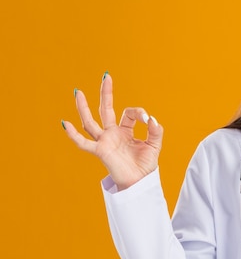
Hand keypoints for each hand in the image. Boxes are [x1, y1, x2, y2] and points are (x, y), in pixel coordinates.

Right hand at [62, 73, 163, 189]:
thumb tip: (151, 118)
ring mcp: (105, 141)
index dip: (138, 112)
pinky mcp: (100, 151)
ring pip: (90, 122)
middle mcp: (113, 134)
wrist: (140, 182)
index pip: (128, 113)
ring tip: (78, 92)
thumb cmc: (145, 166)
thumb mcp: (154, 145)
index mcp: (125, 131)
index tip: (147, 119)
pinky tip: (65, 123)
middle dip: (106, 93)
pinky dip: (74, 135)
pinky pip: (84, 143)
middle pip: (105, 110)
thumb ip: (155, 131)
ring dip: (84, 107)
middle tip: (106, 76)